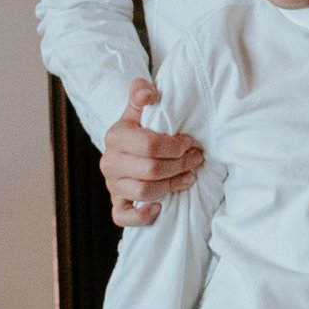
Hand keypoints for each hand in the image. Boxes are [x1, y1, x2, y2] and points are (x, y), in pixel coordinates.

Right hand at [102, 78, 203, 226]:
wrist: (123, 150)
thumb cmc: (138, 129)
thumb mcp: (139, 109)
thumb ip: (141, 93)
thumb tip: (148, 92)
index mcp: (116, 136)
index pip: (149, 145)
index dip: (175, 146)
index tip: (190, 143)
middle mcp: (110, 162)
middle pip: (151, 170)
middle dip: (180, 165)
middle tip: (198, 159)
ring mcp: (112, 185)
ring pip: (144, 192)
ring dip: (172, 185)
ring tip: (190, 176)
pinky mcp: (116, 203)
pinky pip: (122, 216)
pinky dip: (142, 216)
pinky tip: (160, 207)